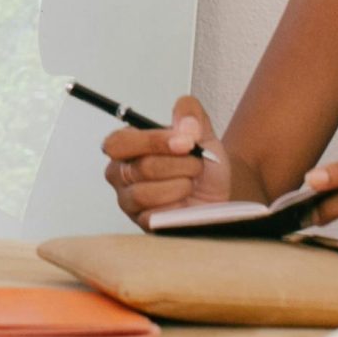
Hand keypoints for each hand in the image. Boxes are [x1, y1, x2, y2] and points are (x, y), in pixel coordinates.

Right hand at [102, 95, 231, 223]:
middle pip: (142, 167)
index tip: (186, 142)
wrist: (217, 197)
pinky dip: (177, 206)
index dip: (154, 141)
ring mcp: (128, 200)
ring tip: (191, 183)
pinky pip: (154, 216)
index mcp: (127, 145)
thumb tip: (185, 126)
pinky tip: (185, 202)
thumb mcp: (201, 132)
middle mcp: (121, 173)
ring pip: (148, 192)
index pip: (121, 142)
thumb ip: (190, 113)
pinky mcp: (141, 223)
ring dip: (180, 186)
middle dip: (179, 165)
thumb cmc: (202, 167)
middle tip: (196, 165)